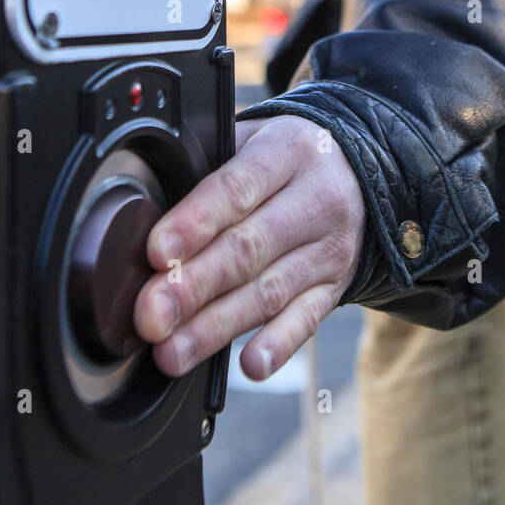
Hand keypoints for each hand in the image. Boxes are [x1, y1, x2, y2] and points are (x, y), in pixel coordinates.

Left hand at [132, 114, 365, 380]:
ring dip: (217, 327)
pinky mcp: (334, 288)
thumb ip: (207, 167)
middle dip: (194, 286)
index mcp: (287, 152)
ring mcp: (328, 249)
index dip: (195, 222)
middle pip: (249, 247)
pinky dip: (278, 345)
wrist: (358, 174)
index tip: (157, 253)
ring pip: (269, 291)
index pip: (237, 188)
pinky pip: (307, 320)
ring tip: (173, 352)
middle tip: (151, 316)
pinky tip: (250, 366)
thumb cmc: (283, 160)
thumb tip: (145, 210)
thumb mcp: (253, 139)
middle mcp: (315, 200)